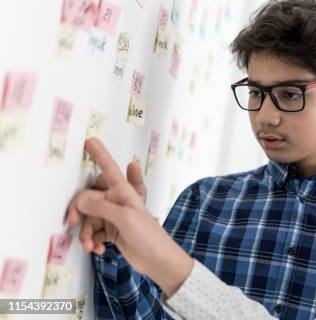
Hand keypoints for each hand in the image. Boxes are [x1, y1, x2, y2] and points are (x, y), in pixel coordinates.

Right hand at [67, 138, 193, 295]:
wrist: (158, 260)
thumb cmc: (149, 236)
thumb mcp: (125, 218)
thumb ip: (102, 207)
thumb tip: (82, 200)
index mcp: (124, 192)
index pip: (109, 169)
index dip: (100, 154)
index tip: (89, 140)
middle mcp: (117, 201)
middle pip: (88, 199)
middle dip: (80, 212)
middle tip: (73, 224)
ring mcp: (114, 216)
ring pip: (88, 218)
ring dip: (86, 233)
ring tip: (91, 246)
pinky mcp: (111, 231)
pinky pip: (93, 231)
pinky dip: (92, 241)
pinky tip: (98, 250)